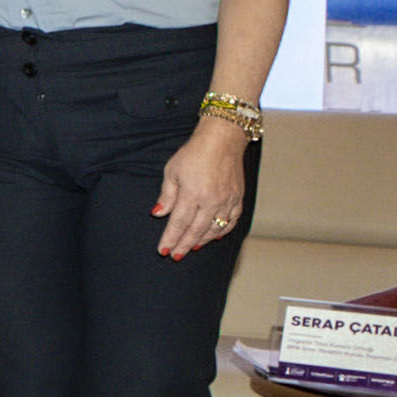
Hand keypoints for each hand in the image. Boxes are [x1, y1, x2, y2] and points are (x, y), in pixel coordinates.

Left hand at [152, 120, 252, 259]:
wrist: (222, 140)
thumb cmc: (194, 153)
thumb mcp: (172, 171)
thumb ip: (166, 195)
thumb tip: (158, 214)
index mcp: (192, 194)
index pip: (178, 223)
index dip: (170, 239)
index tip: (163, 250)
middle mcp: (212, 200)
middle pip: (196, 230)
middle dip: (184, 245)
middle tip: (175, 256)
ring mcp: (227, 200)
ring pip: (215, 229)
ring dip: (202, 241)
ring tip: (191, 248)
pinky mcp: (238, 198)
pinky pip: (232, 221)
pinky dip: (223, 231)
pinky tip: (214, 236)